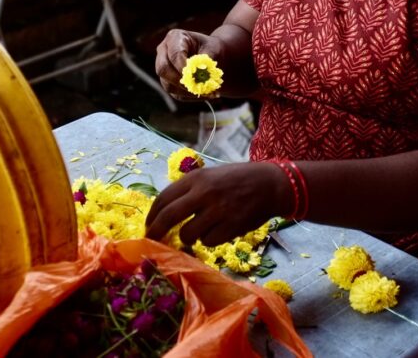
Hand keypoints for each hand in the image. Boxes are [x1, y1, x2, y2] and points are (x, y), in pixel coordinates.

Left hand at [144, 162, 288, 245]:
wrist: (269, 184)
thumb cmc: (235, 180)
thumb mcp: (209, 176)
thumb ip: (188, 190)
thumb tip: (163, 212)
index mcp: (196, 178)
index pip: (164, 198)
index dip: (152, 215)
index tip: (148, 225)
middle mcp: (204, 193)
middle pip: (169, 217)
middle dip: (156, 231)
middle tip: (153, 240)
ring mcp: (217, 210)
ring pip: (187, 234)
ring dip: (188, 237)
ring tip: (198, 231)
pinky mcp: (230, 226)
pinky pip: (208, 241)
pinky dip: (209, 240)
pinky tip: (218, 231)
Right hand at [155, 28, 223, 100]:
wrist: (212, 56)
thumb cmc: (212, 49)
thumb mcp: (213, 49)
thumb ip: (206, 60)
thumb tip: (201, 73)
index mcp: (174, 38)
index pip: (174, 54)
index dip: (183, 67)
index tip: (195, 76)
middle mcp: (163, 52)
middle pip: (163, 69)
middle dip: (181, 81)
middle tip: (198, 87)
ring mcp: (163, 68)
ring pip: (168, 85)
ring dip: (188, 91)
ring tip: (207, 92)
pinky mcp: (168, 82)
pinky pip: (176, 93)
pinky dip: (191, 95)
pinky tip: (204, 93)